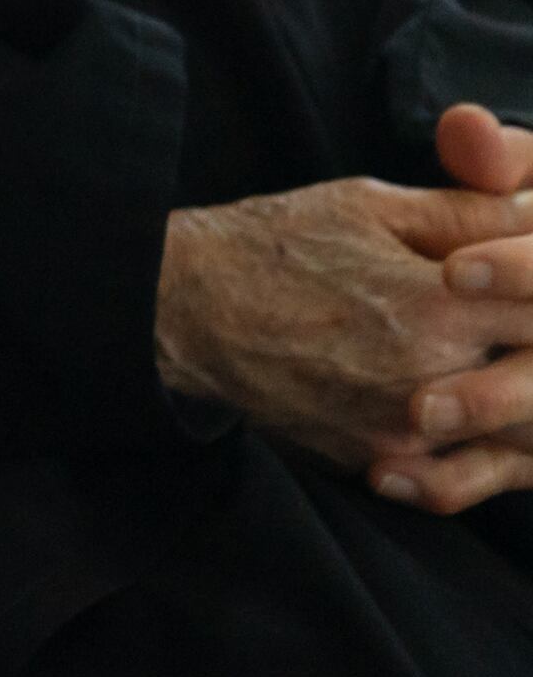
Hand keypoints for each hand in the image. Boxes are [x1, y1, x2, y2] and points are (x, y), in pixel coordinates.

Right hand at [157, 120, 532, 506]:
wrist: (178, 308)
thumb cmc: (271, 244)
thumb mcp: (368, 206)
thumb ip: (466, 214)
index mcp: (440, 310)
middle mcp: (432, 384)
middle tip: (520, 341)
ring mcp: (402, 435)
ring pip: (511, 446)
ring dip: (515, 412)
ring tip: (502, 376)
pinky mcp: (373, 462)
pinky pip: (456, 470)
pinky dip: (472, 446)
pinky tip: (460, 410)